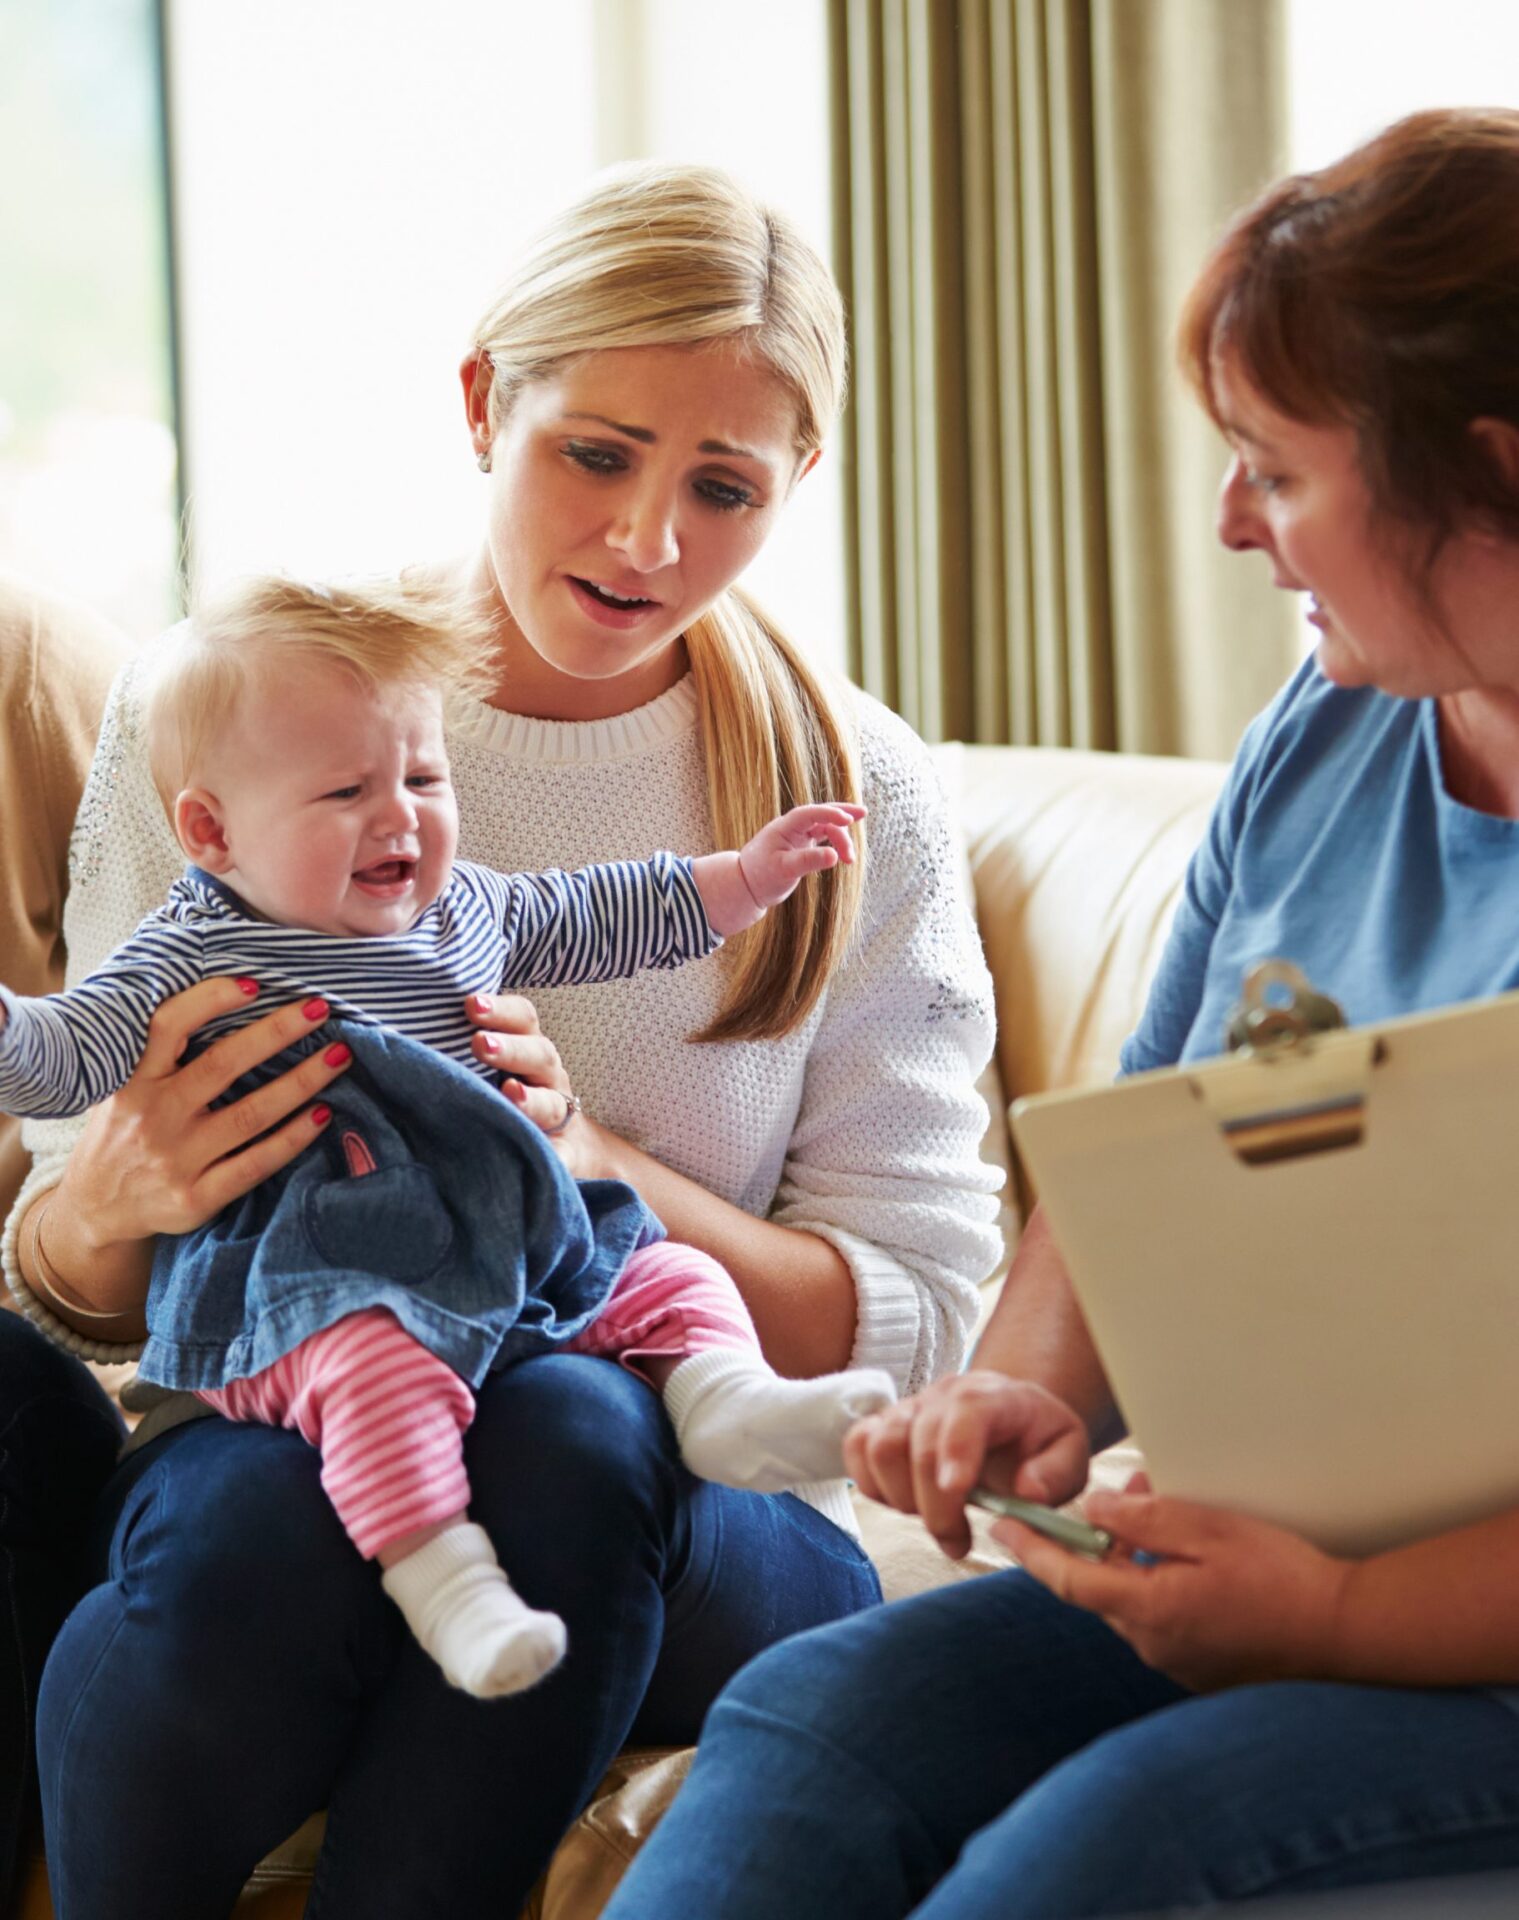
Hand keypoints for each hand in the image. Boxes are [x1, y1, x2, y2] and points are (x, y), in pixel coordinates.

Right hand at [53, 977, 350, 1260]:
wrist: (97, 1208)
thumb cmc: (124, 1131)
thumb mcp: (124, 1087)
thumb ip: (161, 1054)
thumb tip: (232, 999)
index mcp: (134, 1081)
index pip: (167, 1027)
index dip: (210, 1000)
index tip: (254, 984)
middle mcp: (153, 1116)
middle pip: (223, 1065)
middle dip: (277, 1032)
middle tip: (320, 1009)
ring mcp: (176, 1160)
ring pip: (251, 1114)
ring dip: (301, 1082)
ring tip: (337, 1058)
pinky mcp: (196, 1198)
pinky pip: (257, 1163)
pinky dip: (294, 1138)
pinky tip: (322, 1115)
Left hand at [466, 990, 594, 1166]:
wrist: (560, 1142)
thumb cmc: (508, 1092)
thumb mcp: (492, 1064)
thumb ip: (462, 1048)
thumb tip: (397, 1031)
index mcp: (528, 1049)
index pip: (523, 1019)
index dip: (500, 1010)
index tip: (470, 1004)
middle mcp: (546, 1077)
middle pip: (539, 1055)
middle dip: (510, 1049)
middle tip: (479, 1043)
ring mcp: (557, 1115)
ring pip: (552, 1104)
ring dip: (532, 1099)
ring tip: (510, 1094)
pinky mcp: (562, 1154)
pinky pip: (562, 1156)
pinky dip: (556, 1157)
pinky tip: (548, 1158)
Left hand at [737, 803, 865, 909]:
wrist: (747, 886)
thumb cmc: (761, 876)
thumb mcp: (785, 870)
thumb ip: (809, 861)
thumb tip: (835, 856)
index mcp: (785, 827)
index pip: (810, 813)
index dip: (830, 812)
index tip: (849, 819)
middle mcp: (792, 828)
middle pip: (822, 815)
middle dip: (843, 812)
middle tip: (864, 814)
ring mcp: (798, 836)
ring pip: (826, 828)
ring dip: (841, 838)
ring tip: (850, 860)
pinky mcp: (802, 846)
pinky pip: (823, 837)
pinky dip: (835, 843)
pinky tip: (844, 854)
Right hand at [844, 1370, 1090, 1559]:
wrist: (1013, 1416)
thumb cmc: (1038, 1440)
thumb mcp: (1070, 1455)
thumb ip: (1055, 1474)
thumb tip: (1027, 1492)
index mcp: (993, 1396)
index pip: (965, 1413)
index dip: (955, 1451)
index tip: (958, 1493)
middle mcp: (944, 1395)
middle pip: (915, 1443)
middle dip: (933, 1506)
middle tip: (958, 1541)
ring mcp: (909, 1407)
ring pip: (879, 1446)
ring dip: (900, 1497)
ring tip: (933, 1518)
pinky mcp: (884, 1424)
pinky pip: (856, 1446)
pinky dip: (870, 1483)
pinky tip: (904, 1501)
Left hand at [995, 1476, 1352, 1690]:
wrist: (1343, 1632)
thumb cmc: (1280, 1576)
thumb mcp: (1208, 1529)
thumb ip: (1144, 1520)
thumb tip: (1094, 1511)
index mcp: (1149, 1610)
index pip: (1068, 1580)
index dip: (1031, 1550)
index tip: (1003, 1524)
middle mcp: (1154, 1645)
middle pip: (1100, 1588)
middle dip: (1097, 1543)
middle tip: (1126, 1498)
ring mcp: (1177, 1662)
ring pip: (1131, 1602)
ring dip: (1132, 1563)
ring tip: (1163, 1517)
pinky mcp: (1200, 1667)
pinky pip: (1160, 1618)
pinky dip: (1159, 1585)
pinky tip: (1190, 1560)